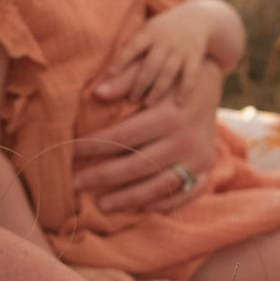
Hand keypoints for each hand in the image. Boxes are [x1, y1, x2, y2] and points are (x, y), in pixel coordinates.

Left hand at [72, 60, 221, 212]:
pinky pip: (186, 194)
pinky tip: (140, 208)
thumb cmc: (168, 79)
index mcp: (171, 116)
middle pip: (138, 165)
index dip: (94, 145)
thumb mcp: (150, 71)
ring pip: (159, 186)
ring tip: (101, 205)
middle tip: (74, 184)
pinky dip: (163, 204)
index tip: (70, 151)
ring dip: (128, 198)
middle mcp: (187, 140)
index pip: (125, 136)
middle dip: (102, 176)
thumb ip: (126, 80)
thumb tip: (99, 93)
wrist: (209, 85)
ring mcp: (200, 158)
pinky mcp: (208, 169)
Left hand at [109, 7, 212, 106]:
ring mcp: (181, 49)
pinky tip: (179, 104)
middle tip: (131, 100)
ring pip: (168, 72)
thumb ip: (135, 45)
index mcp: (150, 32)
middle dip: (140, 83)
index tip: (110, 74)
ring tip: (148, 103)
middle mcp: (165, 41)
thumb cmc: (165, 28)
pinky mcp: (195, 56)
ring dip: (158, 89)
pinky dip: (185, 90)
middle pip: (151, 65)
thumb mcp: (149, 29)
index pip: (133, 47)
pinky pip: (191, 75)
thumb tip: (111, 69)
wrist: (198, 17)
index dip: (122, 59)